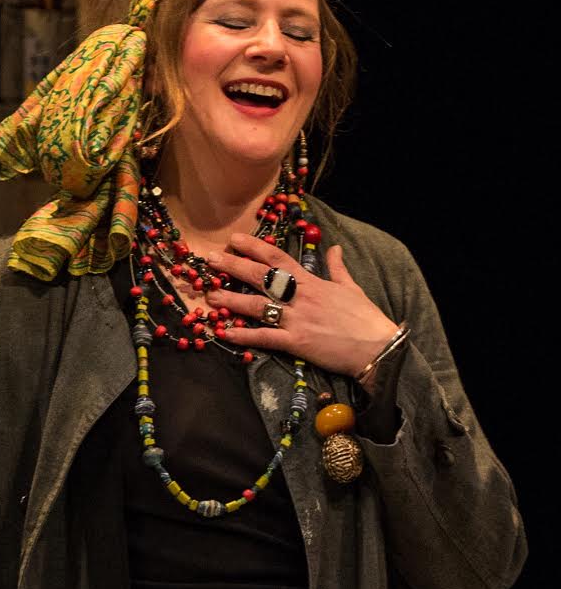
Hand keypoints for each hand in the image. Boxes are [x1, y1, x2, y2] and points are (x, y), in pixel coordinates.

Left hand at [205, 234, 397, 384]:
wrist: (380, 348)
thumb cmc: (365, 318)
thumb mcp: (351, 288)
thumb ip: (337, 268)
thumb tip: (335, 248)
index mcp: (312, 282)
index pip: (278, 258)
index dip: (254, 247)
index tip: (233, 240)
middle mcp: (301, 297)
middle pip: (261, 277)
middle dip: (234, 267)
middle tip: (210, 260)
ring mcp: (297, 319)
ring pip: (258, 306)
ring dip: (231, 299)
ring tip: (209, 295)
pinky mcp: (297, 342)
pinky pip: (265, 337)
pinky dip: (244, 334)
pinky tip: (224, 331)